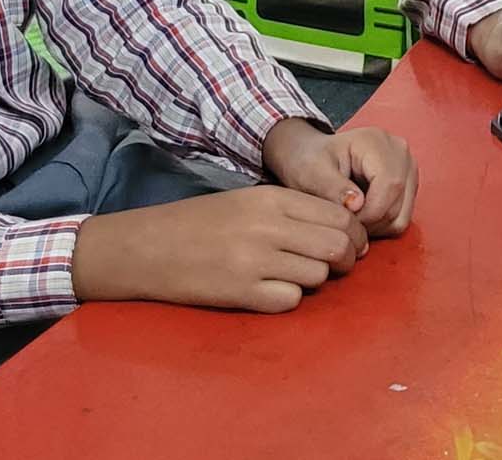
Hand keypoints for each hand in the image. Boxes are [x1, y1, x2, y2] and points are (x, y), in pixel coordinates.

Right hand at [72, 185, 367, 313]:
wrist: (147, 247)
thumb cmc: (200, 223)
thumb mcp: (249, 201)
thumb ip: (293, 211)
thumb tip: (341, 229)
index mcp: (273, 199)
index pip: (340, 216)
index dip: (355, 234)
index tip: (351, 245)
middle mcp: (269, 227)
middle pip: (338, 245)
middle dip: (346, 260)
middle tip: (335, 267)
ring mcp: (255, 261)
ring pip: (319, 274)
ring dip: (314, 279)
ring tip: (293, 275)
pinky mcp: (241, 292)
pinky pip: (291, 300)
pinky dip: (288, 298)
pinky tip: (270, 290)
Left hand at [262, 119, 418, 236]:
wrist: (309, 155)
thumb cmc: (308, 161)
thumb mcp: (312, 173)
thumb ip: (333, 188)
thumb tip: (357, 204)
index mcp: (377, 142)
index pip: (390, 185)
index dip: (369, 213)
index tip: (343, 222)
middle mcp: (399, 151)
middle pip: (398, 203)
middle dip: (370, 222)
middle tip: (343, 222)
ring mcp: (407, 167)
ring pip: (403, 214)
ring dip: (377, 226)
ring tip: (351, 219)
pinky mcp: (408, 183)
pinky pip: (403, 217)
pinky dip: (383, 224)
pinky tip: (362, 216)